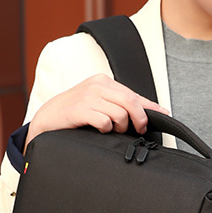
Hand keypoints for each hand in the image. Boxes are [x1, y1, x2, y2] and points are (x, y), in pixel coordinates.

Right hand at [25, 74, 168, 147]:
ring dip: (120, 127)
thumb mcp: (98, 103)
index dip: (151, 107)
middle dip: (140, 119)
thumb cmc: (76, 112)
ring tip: (112, 130)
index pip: (134, 95)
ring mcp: (87, 96)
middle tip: (138, 130)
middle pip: (131, 102)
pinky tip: (100, 130)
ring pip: (120, 114)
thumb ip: (121, 105)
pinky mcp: (79, 110)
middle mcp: (97, 85)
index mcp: (104, 82)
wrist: (47, 118)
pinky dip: (106, 129)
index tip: (164, 115)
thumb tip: (153, 112)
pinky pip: (104, 121)